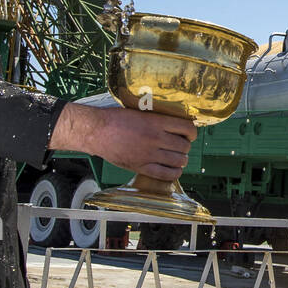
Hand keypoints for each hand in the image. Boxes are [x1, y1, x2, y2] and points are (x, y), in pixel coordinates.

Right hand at [51, 102, 196, 180]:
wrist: (95, 131)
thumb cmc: (115, 119)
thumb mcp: (140, 112)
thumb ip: (157, 120)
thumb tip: (174, 125)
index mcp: (156, 122)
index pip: (187, 128)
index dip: (192, 132)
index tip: (189, 134)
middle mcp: (156, 138)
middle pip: (185, 146)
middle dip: (185, 146)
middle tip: (179, 145)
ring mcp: (149, 154)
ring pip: (179, 161)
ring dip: (181, 160)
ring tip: (176, 157)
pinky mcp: (141, 167)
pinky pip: (166, 174)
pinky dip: (174, 173)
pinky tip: (172, 169)